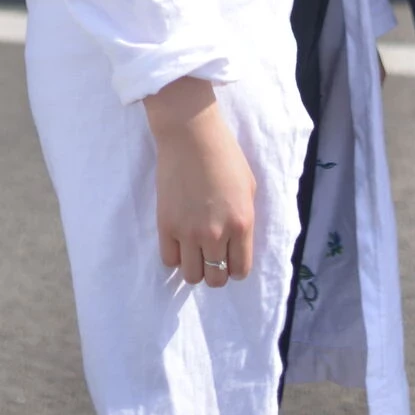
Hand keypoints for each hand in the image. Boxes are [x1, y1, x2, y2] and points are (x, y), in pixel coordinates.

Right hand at [143, 76, 256, 287]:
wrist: (191, 135)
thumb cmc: (225, 155)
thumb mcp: (249, 187)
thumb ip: (244, 220)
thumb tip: (237, 244)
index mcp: (241, 224)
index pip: (240, 270)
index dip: (235, 268)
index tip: (230, 258)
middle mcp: (216, 235)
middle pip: (215, 279)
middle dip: (216, 271)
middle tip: (212, 254)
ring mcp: (189, 233)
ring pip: (192, 276)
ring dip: (195, 266)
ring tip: (194, 249)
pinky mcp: (166, 226)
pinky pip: (169, 261)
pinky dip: (175, 256)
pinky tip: (179, 240)